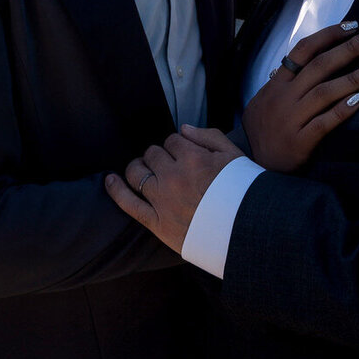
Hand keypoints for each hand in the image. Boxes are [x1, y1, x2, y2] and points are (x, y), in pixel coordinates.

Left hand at [106, 126, 241, 252]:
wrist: (248, 231)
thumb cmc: (244, 192)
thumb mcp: (234, 155)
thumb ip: (208, 136)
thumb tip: (183, 128)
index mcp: (193, 157)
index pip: (172, 140)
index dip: (176, 146)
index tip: (183, 155)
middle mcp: (174, 176)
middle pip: (152, 154)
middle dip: (158, 156)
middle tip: (166, 165)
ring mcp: (163, 199)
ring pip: (137, 173)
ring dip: (138, 167)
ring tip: (142, 170)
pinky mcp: (157, 222)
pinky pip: (128, 203)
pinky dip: (115, 189)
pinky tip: (109, 180)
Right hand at [243, 22, 358, 172]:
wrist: (250, 165)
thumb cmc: (263, 131)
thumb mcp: (264, 100)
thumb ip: (281, 82)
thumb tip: (298, 62)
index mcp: (277, 84)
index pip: (303, 50)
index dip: (329, 35)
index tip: (353, 25)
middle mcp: (284, 98)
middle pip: (319, 66)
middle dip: (349, 48)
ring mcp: (291, 119)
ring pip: (324, 92)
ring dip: (353, 78)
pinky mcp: (300, 142)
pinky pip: (324, 123)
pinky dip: (342, 110)